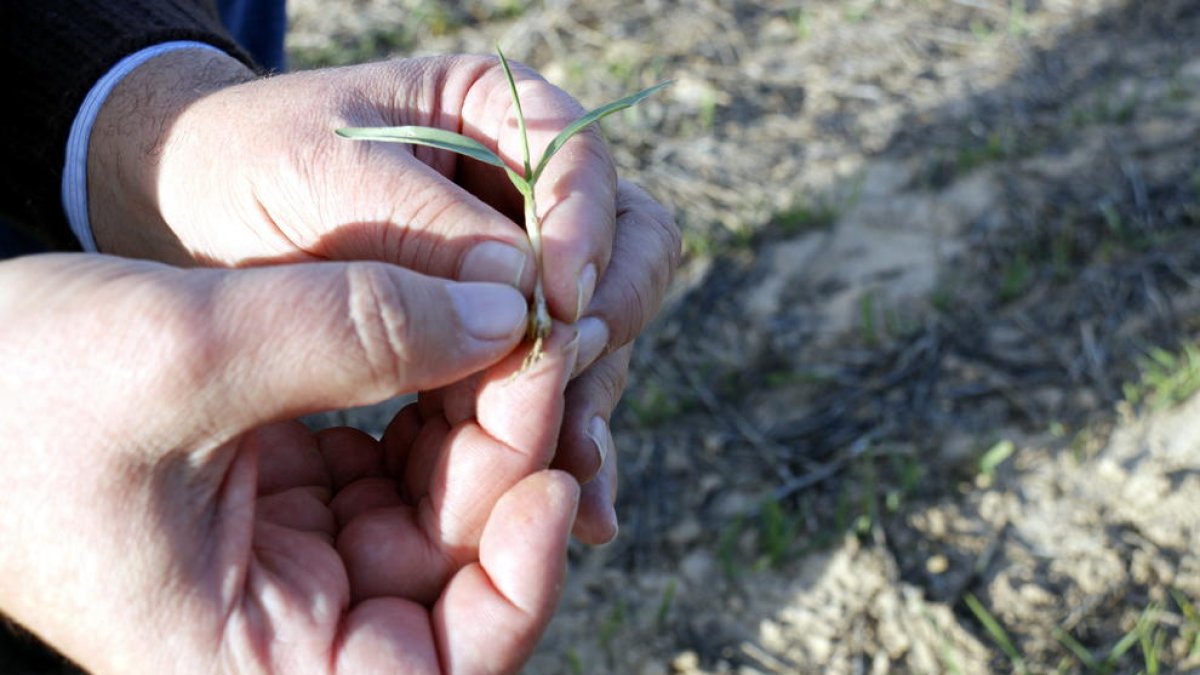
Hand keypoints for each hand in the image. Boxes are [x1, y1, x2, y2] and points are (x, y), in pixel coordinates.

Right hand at [0, 254, 578, 673]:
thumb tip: (508, 313)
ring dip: (477, 413)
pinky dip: (432, 393)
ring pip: (438, 505)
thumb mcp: (182, 354)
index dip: (517, 584)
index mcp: (250, 664)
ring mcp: (299, 560)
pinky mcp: (296, 498)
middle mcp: (287, 630)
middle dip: (505, 455)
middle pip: (456, 567)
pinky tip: (449, 327)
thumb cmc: (14, 393)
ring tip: (500, 317)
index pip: (440, 667)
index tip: (552, 472)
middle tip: (536, 341)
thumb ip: (353, 331)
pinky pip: (398, 460)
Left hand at [87, 50, 681, 541]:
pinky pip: (555, 379)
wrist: (193, 218)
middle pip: (625, 244)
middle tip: (570, 373)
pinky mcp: (497, 337)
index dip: (582, 229)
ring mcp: (522, 269)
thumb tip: (526, 294)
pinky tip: (573, 488)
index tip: (557, 301)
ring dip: (593, 386)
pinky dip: (562, 428)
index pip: (580, 161)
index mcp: (496, 112)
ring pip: (601, 323)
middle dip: (607, 312)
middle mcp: (527, 191)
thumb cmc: (250, 167)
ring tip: (579, 461)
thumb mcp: (319, 175)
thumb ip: (422, 225)